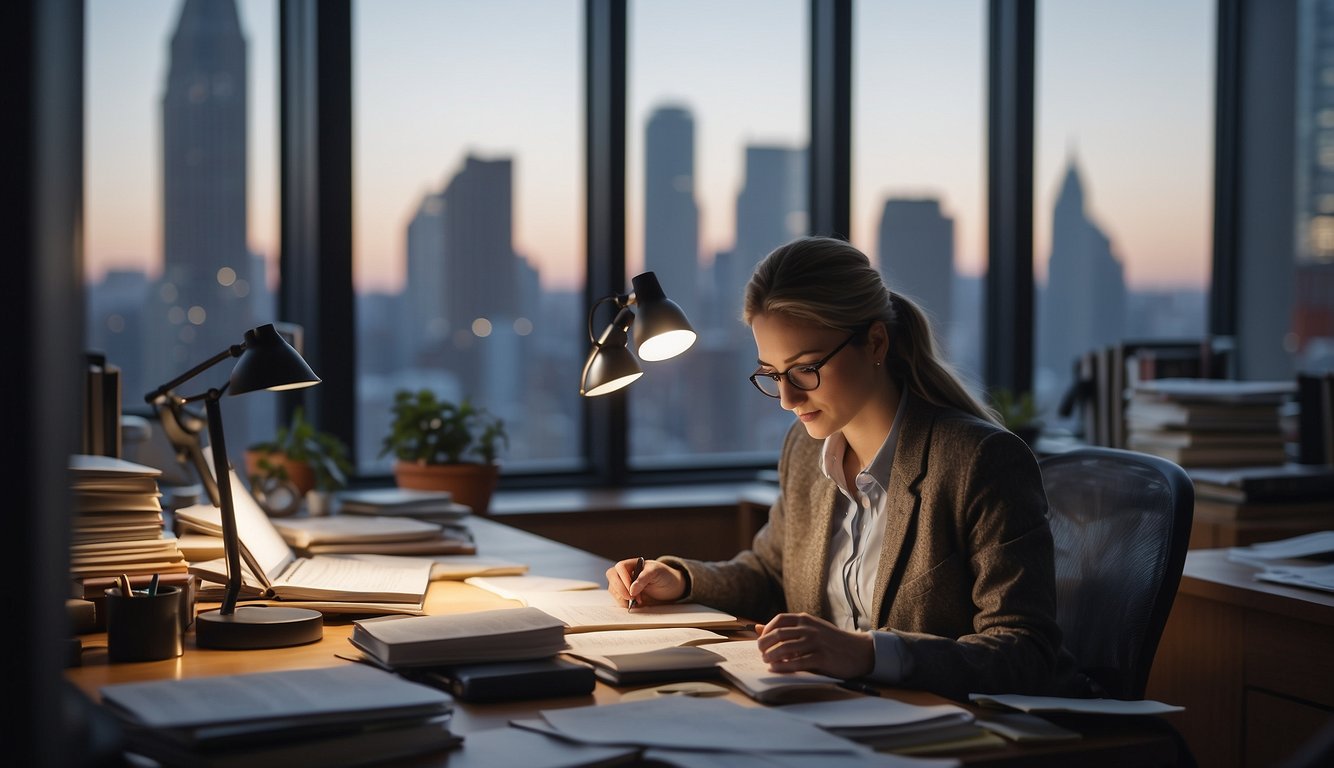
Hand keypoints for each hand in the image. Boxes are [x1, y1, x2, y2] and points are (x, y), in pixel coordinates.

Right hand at [605, 558, 684, 606]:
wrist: (670, 587)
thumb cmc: (664, 575)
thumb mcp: (657, 572)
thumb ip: (644, 578)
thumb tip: (631, 589)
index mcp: (632, 564)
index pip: (620, 567)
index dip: (623, 579)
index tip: (631, 590)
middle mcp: (625, 573)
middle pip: (612, 577)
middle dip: (619, 589)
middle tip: (630, 598)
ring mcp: (624, 585)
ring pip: (613, 590)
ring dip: (622, 598)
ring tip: (638, 601)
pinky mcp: (626, 596)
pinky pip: (619, 600)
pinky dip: (625, 604)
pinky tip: (635, 605)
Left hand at [755, 612, 873, 679]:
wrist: (859, 651)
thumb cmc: (831, 641)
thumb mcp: (811, 629)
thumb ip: (787, 629)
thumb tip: (758, 628)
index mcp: (806, 619)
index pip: (779, 620)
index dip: (767, 630)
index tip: (761, 640)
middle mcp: (809, 629)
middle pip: (778, 634)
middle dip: (765, 645)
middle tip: (760, 653)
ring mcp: (815, 643)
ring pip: (785, 649)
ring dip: (771, 657)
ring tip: (766, 662)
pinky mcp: (821, 658)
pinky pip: (797, 663)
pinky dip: (783, 667)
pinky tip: (775, 669)